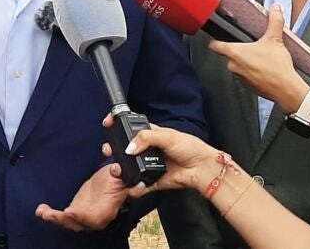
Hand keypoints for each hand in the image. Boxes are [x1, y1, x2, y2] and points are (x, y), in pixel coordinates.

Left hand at [35, 163, 127, 231]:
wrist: (115, 179)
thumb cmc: (121, 177)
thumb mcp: (123, 172)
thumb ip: (120, 171)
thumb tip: (117, 168)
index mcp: (108, 208)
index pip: (95, 218)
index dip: (83, 217)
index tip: (70, 211)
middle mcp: (96, 216)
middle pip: (79, 224)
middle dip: (63, 221)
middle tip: (49, 214)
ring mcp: (85, 215)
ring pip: (69, 222)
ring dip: (54, 219)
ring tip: (42, 212)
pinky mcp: (76, 210)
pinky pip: (63, 217)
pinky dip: (51, 214)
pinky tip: (41, 210)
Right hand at [101, 114, 222, 197]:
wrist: (201, 168)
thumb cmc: (190, 148)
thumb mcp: (167, 136)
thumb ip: (145, 137)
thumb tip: (129, 147)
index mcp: (150, 134)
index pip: (129, 127)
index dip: (117, 124)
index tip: (108, 122)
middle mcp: (147, 149)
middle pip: (124, 148)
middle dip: (113, 148)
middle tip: (109, 149)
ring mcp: (148, 165)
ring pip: (127, 168)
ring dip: (119, 169)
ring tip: (118, 168)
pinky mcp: (151, 181)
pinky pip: (137, 186)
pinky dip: (134, 188)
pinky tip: (134, 184)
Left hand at [209, 5, 309, 111]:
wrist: (285, 89)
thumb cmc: (277, 67)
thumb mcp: (275, 39)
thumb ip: (274, 21)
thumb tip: (275, 10)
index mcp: (235, 53)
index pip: (214, 45)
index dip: (215, 40)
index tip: (217, 38)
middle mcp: (233, 66)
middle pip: (229, 54)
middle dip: (240, 50)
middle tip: (252, 46)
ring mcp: (239, 77)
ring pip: (238, 65)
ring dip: (247, 61)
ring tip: (261, 57)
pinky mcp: (248, 86)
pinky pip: (246, 75)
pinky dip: (253, 71)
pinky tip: (264, 68)